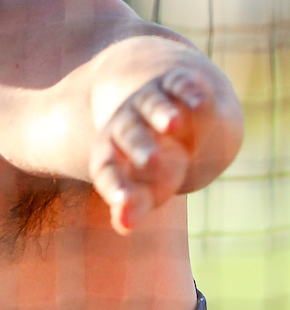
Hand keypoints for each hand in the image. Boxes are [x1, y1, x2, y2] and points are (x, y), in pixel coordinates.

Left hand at [89, 67, 209, 233]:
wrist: (167, 110)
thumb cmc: (156, 163)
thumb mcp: (146, 185)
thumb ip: (135, 204)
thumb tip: (122, 226)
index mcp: (112, 151)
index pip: (108, 168)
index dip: (115, 185)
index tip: (123, 203)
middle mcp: (127, 122)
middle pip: (130, 133)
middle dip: (140, 146)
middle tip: (150, 160)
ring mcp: (150, 101)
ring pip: (152, 105)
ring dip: (162, 113)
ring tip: (173, 124)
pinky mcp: (175, 84)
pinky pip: (180, 85)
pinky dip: (190, 92)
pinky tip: (200, 103)